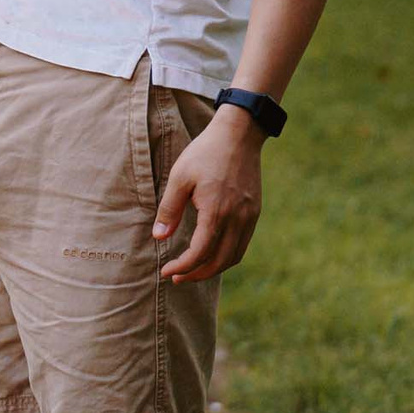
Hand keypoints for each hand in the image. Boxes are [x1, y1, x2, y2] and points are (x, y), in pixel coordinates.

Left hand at [152, 107, 265, 283]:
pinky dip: (227, 255)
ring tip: (193, 270)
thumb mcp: (180, 177)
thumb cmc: (205, 153)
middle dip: (197, 274)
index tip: (167, 271)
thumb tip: (159, 238)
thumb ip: (170, 209)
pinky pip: (243, 244)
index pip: (200, 253)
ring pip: (234, 256)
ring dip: (213, 268)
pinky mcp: (254, 212)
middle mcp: (237, 219)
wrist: (239, 135)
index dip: (183, 267)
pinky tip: (212, 253)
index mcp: (217, 211)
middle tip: (177, 277)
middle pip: (219, 261)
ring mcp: (249, 217)